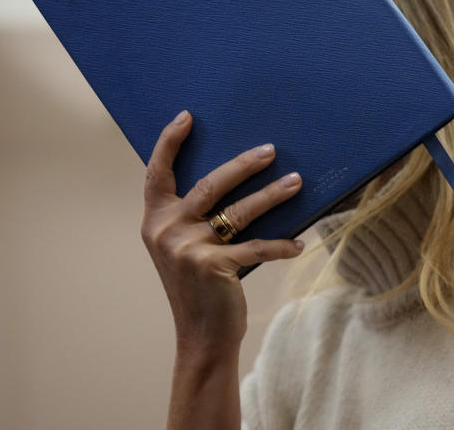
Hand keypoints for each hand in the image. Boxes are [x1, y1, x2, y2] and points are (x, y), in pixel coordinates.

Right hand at [140, 110, 304, 348]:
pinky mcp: (213, 267)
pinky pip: (256, 248)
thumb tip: (233, 177)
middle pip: (209, 184)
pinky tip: (299, 243)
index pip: (156, 174)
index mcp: (155, 221)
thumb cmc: (198, 287)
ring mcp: (188, 249)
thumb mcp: (180, 249)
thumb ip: (190, 218)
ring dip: (272, 195)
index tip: (187, 117)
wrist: (200, 336)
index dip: (169, 143)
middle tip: (271, 150)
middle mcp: (166, 231)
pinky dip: (280, 245)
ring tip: (296, 182)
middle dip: (243, 164)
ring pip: (238, 211)